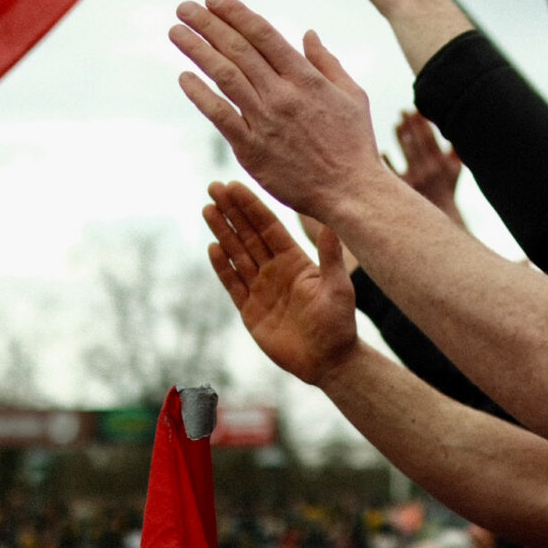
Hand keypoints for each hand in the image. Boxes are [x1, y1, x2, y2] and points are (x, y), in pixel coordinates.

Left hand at [172, 0, 385, 220]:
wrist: (350, 191)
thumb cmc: (355, 144)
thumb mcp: (353, 96)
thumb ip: (328, 63)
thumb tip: (307, 33)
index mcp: (307, 79)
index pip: (263, 35)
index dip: (235, 13)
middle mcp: (283, 95)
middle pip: (238, 50)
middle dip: (208, 24)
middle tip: (185, 8)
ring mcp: (265, 121)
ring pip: (224, 76)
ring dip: (197, 51)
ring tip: (176, 32)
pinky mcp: (252, 149)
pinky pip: (219, 115)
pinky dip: (199, 94)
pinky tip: (184, 77)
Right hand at [203, 181, 357, 384]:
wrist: (328, 361)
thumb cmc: (339, 324)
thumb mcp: (338, 288)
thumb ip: (330, 257)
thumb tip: (332, 223)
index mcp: (296, 261)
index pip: (269, 227)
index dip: (252, 207)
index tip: (235, 186)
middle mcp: (276, 270)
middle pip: (249, 235)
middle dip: (232, 211)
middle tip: (213, 187)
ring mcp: (262, 289)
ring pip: (237, 255)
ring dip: (223, 232)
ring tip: (207, 209)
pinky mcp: (250, 311)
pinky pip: (233, 284)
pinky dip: (222, 266)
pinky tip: (212, 247)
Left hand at [392, 111, 463, 225]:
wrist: (438, 221)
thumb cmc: (446, 194)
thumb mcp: (455, 173)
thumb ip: (455, 154)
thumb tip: (453, 132)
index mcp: (441, 164)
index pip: (430, 137)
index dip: (422, 122)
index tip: (416, 110)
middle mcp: (428, 170)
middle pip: (416, 141)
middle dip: (410, 124)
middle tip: (403, 112)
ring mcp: (414, 179)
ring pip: (405, 151)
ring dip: (400, 136)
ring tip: (397, 124)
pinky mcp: (402, 188)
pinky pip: (391, 169)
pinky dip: (387, 158)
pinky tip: (383, 150)